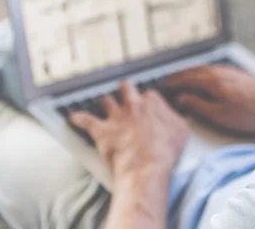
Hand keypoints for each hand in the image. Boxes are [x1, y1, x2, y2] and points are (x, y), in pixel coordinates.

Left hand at [69, 82, 189, 176]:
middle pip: (126, 88)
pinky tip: (73, 117)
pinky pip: (85, 120)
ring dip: (105, 103)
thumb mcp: (182, 131)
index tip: (150, 108)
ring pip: (106, 100)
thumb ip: (175, 118)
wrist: (146, 167)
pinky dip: (78, 118)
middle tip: (126, 95)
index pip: (149, 94)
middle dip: (126, 90)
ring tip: (104, 104)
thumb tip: (175, 116)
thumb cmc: (165, 151)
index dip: (148, 102)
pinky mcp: (102, 131)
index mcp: (152, 103)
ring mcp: (116, 117)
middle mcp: (132, 105)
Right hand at [165, 65, 254, 141]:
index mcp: (213, 80)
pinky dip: (206, 73)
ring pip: (206, 69)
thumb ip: (197, 104)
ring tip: (184, 80)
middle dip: (180, 75)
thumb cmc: (249, 115)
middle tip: (169, 80)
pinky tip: (207, 79)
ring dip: (193, 73)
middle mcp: (221, 71)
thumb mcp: (218, 115)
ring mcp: (232, 71)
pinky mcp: (241, 75)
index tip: (163, 85)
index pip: (186, 78)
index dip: (173, 82)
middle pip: (195, 70)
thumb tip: (181, 97)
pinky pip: (217, 70)